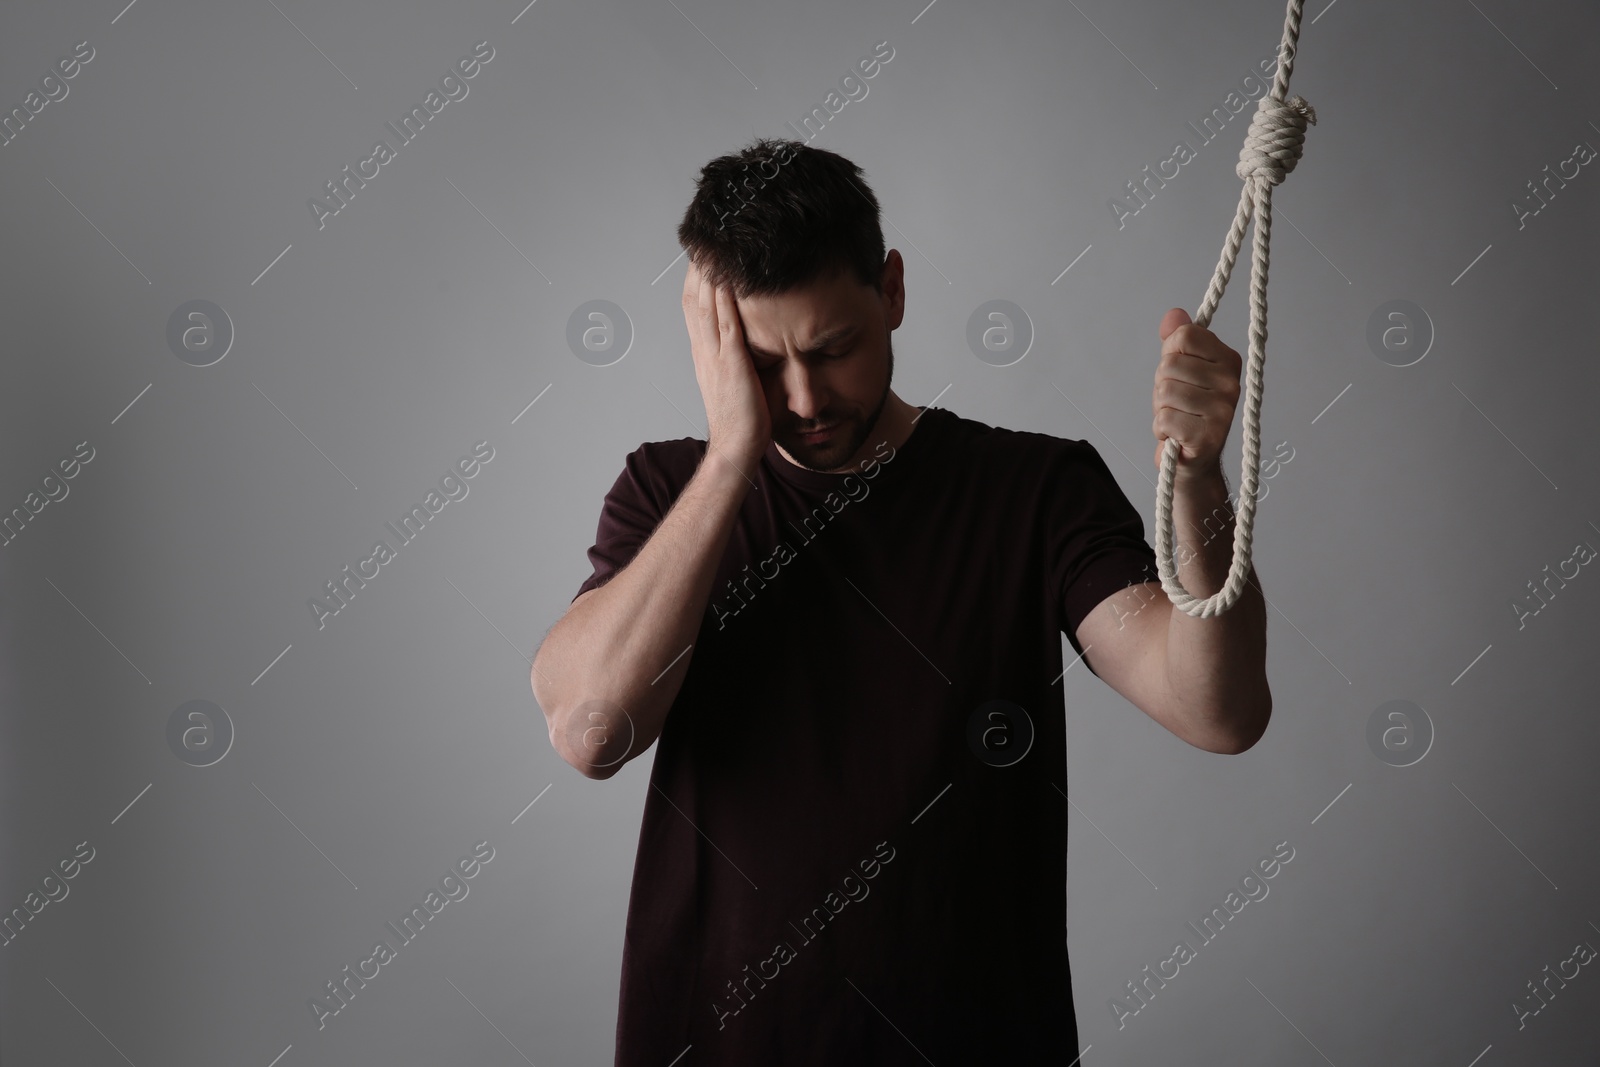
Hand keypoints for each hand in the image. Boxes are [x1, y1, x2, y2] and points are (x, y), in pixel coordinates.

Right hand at [683, 257, 770, 469]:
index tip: (704, 253)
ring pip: (705, 306)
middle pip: (693, 299)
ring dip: (708, 273)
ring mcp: (715, 356)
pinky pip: (727, 324)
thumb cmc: (742, 418)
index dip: (696, 278)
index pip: (693, 307)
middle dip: (699, 266)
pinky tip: (730, 277)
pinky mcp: (732, 364)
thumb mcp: (734, 379)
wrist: (737, 447)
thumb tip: (745, 338)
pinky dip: (726, 298)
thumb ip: (734, 356)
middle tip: (706, 237)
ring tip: (715, 244)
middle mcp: (703, 350)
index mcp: (703, 353)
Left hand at [1152, 308, 1239, 480]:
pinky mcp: (1208, 435)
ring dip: (1160, 409)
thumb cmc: (1185, 413)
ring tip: (1177, 419)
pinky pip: (1164, 418)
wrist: (1193, 462)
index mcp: (1228, 360)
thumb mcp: (1178, 371)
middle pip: (1169, 365)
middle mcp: (1231, 383)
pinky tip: (1176, 436)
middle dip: (1162, 386)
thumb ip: (1175, 342)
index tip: (1179, 373)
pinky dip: (1161, 429)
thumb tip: (1173, 315)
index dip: (1170, 353)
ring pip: (1164, 392)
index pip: (1185, 336)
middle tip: (1177, 403)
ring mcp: (1223, 410)